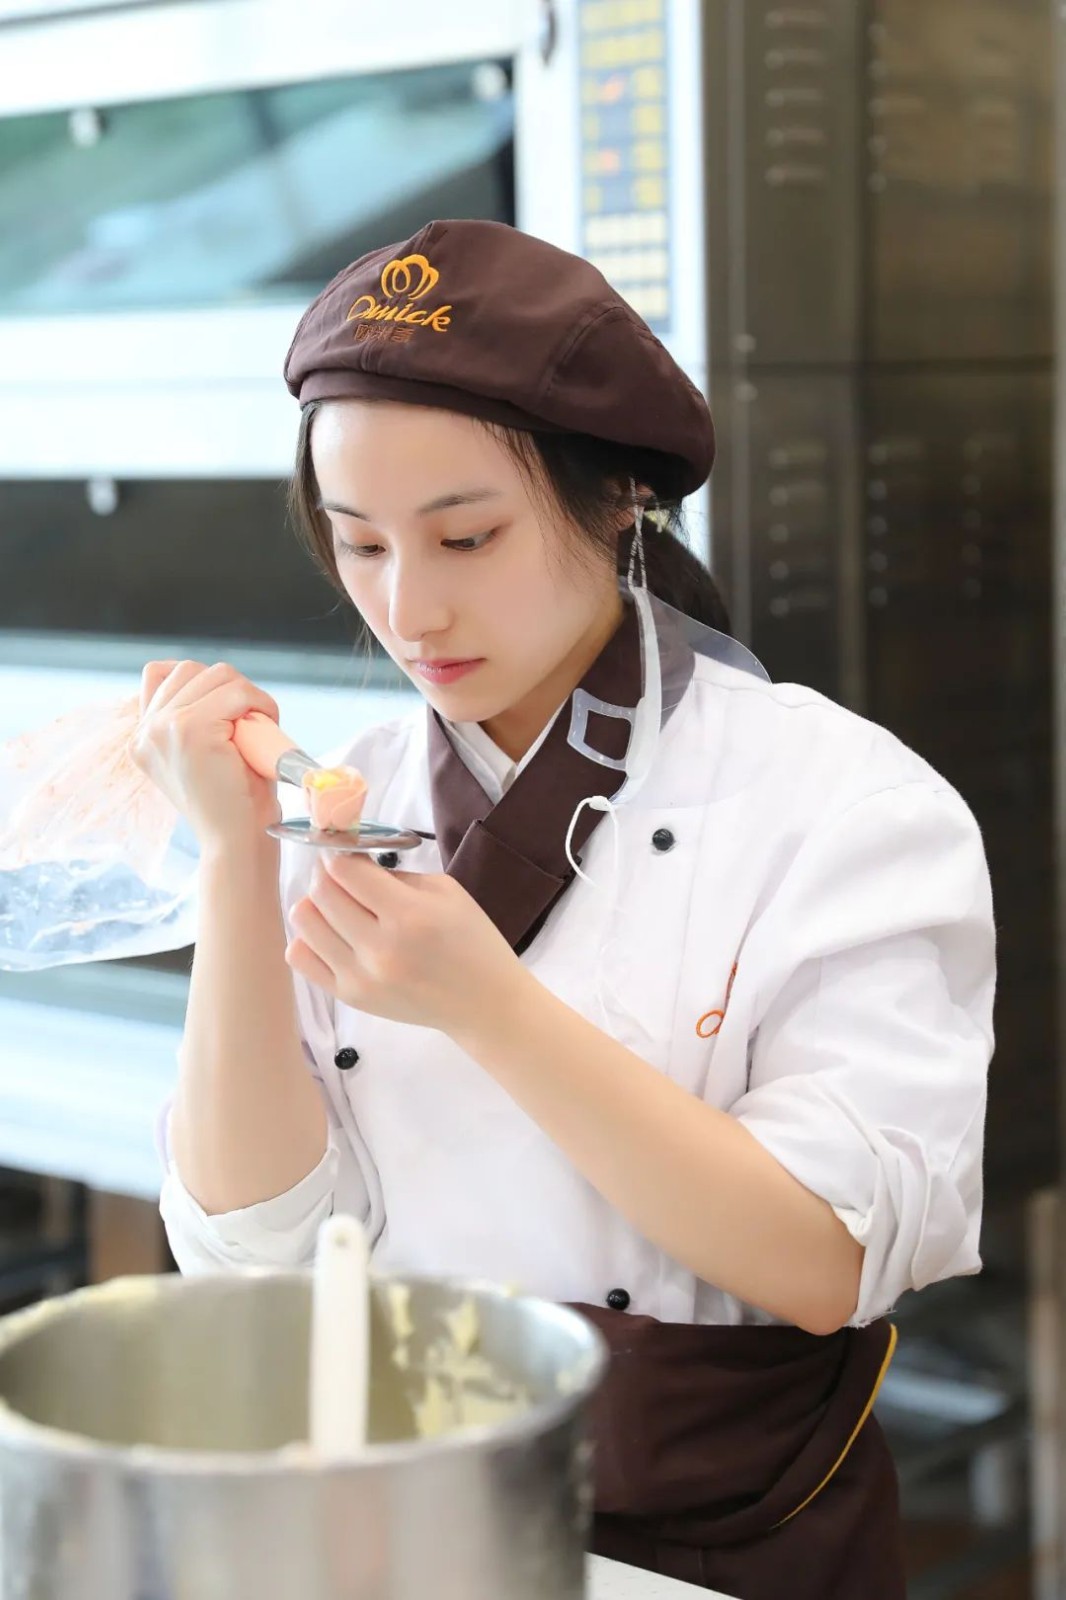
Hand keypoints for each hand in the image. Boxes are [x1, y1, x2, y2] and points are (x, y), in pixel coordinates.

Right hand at [131, 660, 282, 853]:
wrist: (237, 843)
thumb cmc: (234, 803)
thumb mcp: (203, 756)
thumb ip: (193, 719)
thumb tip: (214, 680)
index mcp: (142, 738)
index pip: (160, 674)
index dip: (201, 683)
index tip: (227, 709)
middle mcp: (145, 731)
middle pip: (191, 668)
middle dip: (229, 688)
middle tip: (250, 725)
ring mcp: (164, 728)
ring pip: (217, 675)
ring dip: (249, 696)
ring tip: (258, 730)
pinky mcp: (190, 729)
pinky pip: (237, 692)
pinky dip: (261, 704)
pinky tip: (267, 729)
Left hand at [286, 854, 526, 1037]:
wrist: (483, 1003)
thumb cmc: (472, 940)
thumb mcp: (445, 891)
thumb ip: (394, 874)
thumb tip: (349, 863)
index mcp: (409, 916)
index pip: (345, 870)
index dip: (340, 853)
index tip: (348, 853)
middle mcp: (379, 948)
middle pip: (321, 893)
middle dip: (327, 874)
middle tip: (343, 874)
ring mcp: (359, 977)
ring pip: (304, 922)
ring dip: (316, 904)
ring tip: (339, 906)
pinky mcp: (349, 996)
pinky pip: (299, 956)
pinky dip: (309, 937)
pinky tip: (334, 934)